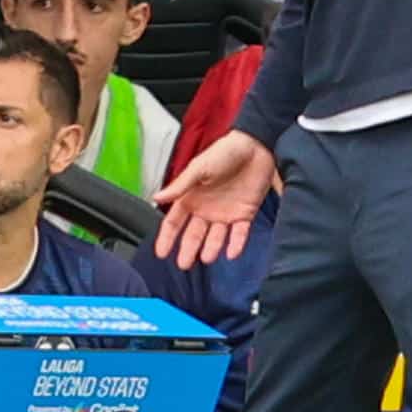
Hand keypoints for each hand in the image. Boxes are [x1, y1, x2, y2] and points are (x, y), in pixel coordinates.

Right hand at [153, 129, 275, 266]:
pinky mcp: (245, 214)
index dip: (167, 237)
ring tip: (207, 258)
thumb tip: (156, 198)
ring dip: (211, 248)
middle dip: (188, 249)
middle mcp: (206, 209)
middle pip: (194, 234)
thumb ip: (180, 186)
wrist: (256, 146)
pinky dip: (236, 244)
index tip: (161, 253)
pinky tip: (231, 253)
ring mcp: (225, 213)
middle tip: (184, 264)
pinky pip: (240, 234)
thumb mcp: (199, 168)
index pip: (175, 222)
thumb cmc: (225, 152)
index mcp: (191, 197)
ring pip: (216, 237)